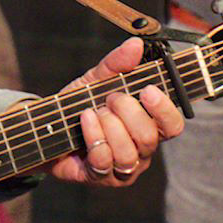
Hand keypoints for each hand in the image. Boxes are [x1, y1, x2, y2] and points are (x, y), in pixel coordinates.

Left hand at [45, 37, 184, 187]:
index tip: (147, 90)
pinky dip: (92, 136)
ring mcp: (123, 168)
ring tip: (93, 111)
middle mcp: (142, 150)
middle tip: (110, 98)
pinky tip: (84, 121)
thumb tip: (135, 45)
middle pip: (149, 138)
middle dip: (127, 112)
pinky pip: (103, 161)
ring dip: (108, 127)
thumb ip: (117, 63)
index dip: (164, 109)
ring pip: (127, 154)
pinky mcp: (102, 178)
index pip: (173, 125)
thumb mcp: (97, 78)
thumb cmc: (81, 103)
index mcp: (149, 125)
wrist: (49, 125)